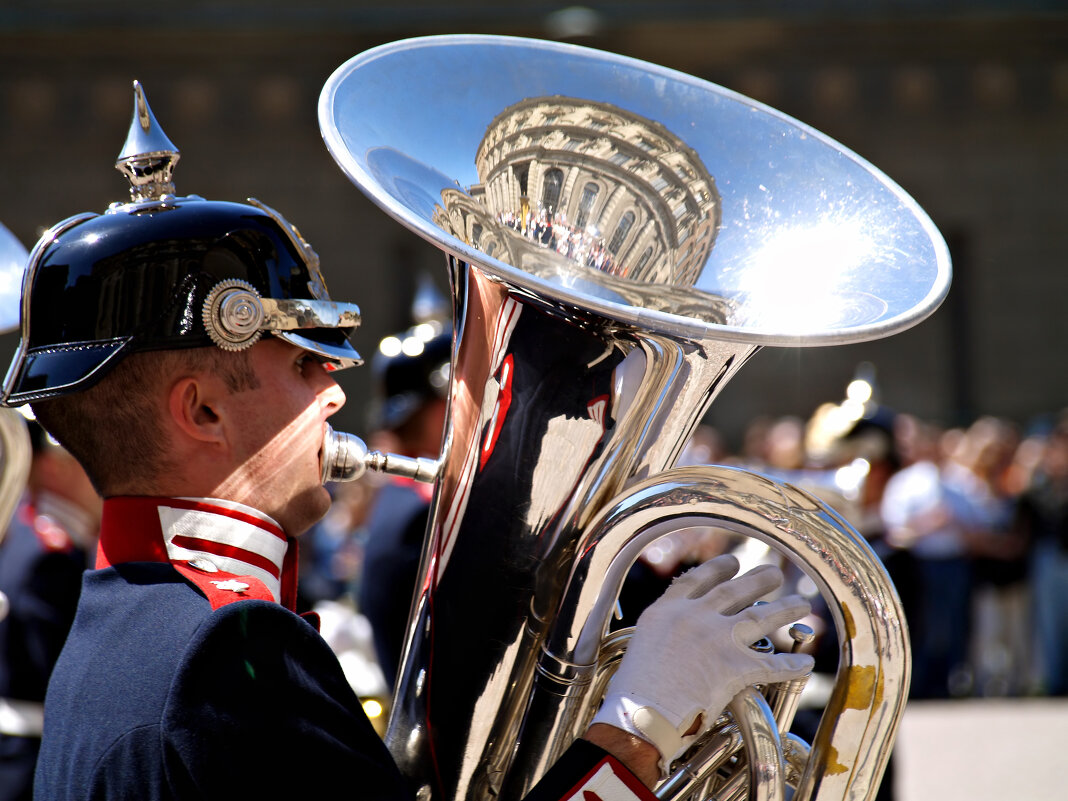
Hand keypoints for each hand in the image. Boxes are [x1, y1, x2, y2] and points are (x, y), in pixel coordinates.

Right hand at [590, 554, 812, 773]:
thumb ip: (662, 636)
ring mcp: (716, 638)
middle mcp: (693, 616)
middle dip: (758, 580)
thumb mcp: (641, 647)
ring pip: (759, 617)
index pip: (697, 580)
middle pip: (734, 590)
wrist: (641, 714)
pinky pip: (771, 665)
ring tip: (801, 603)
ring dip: (784, 609)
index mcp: (667, 610)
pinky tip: (806, 664)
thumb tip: (672, 645)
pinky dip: (791, 666)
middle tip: (774, 573)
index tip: (733, 562)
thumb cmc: (633, 692)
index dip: (718, 569)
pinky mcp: (734, 666)